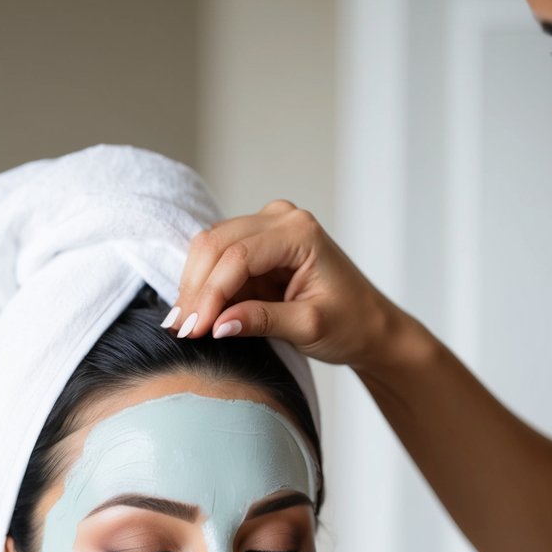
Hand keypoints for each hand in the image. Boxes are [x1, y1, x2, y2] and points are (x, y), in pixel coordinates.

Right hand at [167, 201, 410, 370]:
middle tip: (182, 331)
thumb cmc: (351, 323)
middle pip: (216, 244)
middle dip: (195, 289)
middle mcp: (280, 219)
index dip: (211, 293)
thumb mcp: (309, 327)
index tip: (196, 330)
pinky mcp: (256, 247)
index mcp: (300, 233)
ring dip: (194, 287)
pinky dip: (204, 287)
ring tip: (185, 327)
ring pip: (210, 248)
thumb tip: (217, 325)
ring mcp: (266, 229)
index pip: (238, 256)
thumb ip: (263, 321)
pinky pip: (218, 260)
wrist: (370, 325)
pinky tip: (197, 315)